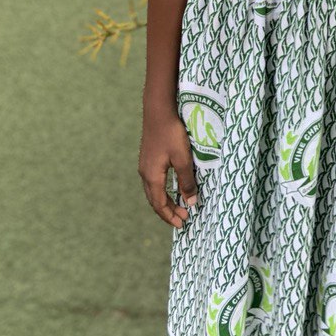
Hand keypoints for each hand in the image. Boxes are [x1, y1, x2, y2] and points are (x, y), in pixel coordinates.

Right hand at [139, 106, 198, 228]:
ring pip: (153, 191)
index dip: (170, 216)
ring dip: (165, 201)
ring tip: (178, 206)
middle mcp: (145, 174)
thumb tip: (190, 202)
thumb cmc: (172, 134)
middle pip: (154, 200)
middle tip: (183, 219)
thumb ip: (186, 181)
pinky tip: (170, 187)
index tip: (182, 224)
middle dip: (168, 212)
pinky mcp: (148, 158)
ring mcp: (145, 165)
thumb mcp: (183, 159)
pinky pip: (153, 182)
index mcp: (152, 177)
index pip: (160, 204)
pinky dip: (162, 191)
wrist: (158, 111)